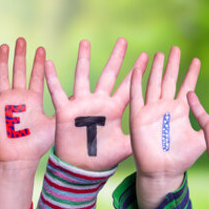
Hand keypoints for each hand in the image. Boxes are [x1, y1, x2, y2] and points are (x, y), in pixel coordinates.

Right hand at [0, 38, 53, 163]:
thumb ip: (65, 107)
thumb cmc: (37, 145)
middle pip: (18, 71)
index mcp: (33, 99)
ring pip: (2, 76)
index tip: (41, 48)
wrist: (18, 159)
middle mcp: (18, 97)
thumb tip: (81, 95)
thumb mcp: (55, 123)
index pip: (36, 76)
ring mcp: (3, 101)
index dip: (38, 63)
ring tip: (4, 46)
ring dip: (2, 61)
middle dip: (19, 56)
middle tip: (21, 40)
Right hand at [45, 38, 146, 170]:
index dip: (137, 71)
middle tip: (123, 40)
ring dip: (83, 60)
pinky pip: (57, 91)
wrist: (81, 168)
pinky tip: (48, 63)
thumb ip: (139, 136)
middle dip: (116, 58)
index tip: (147, 55)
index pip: (128, 86)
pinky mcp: (65, 111)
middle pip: (108, 75)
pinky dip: (52, 78)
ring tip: (85, 42)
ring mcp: (82, 105)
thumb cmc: (104, 158)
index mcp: (114, 109)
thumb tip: (161, 134)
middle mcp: (99, 102)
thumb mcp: (125, 147)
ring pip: (83, 77)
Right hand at [129, 47, 204, 178]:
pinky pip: (136, 95)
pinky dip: (136, 81)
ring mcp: (151, 110)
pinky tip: (137, 68)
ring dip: (154, 68)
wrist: (162, 171)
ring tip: (158, 54)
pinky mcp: (138, 116)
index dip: (191, 73)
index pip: (186, 86)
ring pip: (153, 83)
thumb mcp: (202, 139)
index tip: (196, 59)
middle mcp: (166, 107)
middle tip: (176, 48)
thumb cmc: (182, 158)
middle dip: (173, 64)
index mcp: (181, 110)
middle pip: (169, 80)